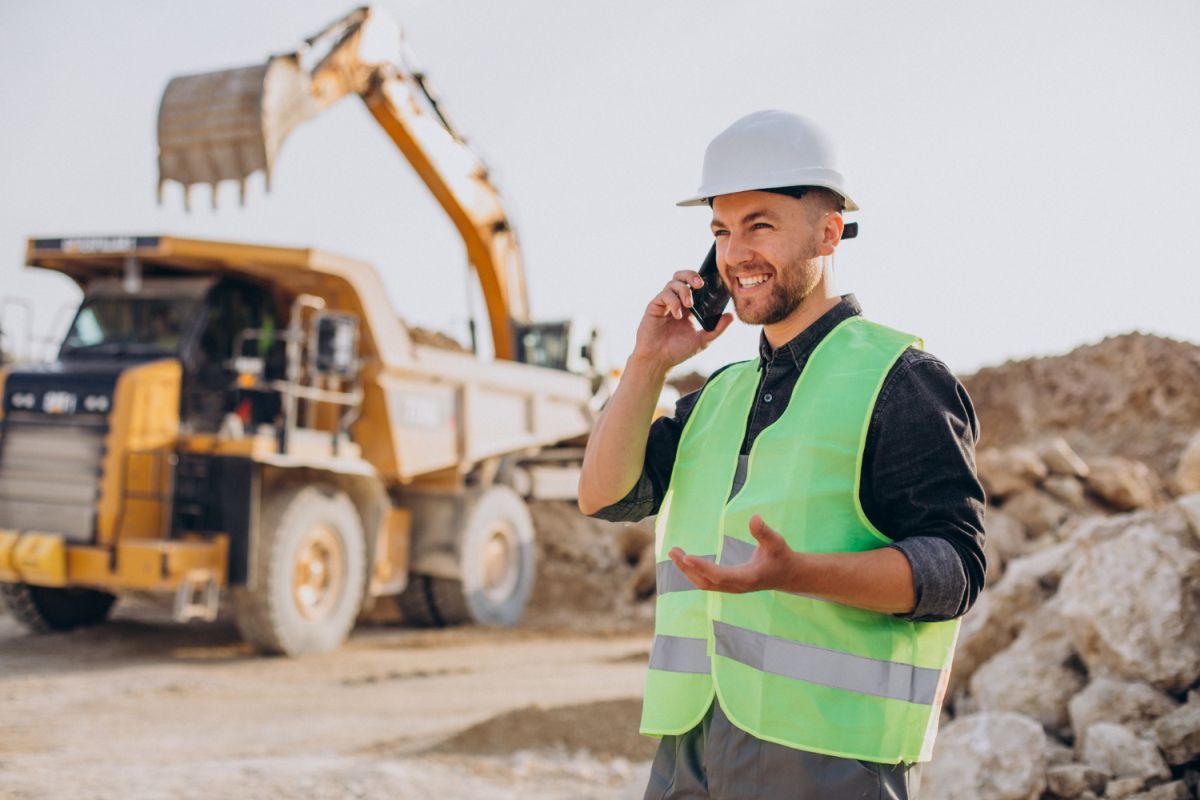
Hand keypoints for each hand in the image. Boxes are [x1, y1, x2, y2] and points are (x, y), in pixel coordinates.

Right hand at [631, 269, 732, 369]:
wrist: (658, 360)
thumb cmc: (678, 351)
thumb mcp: (702, 340)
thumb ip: (717, 329)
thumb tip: (732, 316)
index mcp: (688, 307)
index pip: (694, 285)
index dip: (702, 280)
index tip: (712, 284)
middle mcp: (676, 301)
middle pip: (681, 276)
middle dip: (691, 275)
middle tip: (700, 284)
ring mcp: (665, 303)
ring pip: (673, 282)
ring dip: (684, 290)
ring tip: (690, 304)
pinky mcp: (654, 306)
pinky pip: (664, 294)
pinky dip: (673, 301)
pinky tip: (678, 315)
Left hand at [669, 514, 797, 593]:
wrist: (787, 575)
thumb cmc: (781, 556)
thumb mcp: (776, 542)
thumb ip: (764, 532)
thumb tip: (754, 518)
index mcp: (747, 578)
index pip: (720, 575)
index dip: (702, 567)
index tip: (687, 557)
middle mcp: (736, 586)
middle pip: (705, 582)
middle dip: (687, 568)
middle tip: (673, 551)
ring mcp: (731, 588)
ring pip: (703, 583)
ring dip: (687, 570)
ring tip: (675, 553)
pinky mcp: (728, 585)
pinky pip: (706, 581)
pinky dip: (693, 572)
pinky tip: (686, 560)